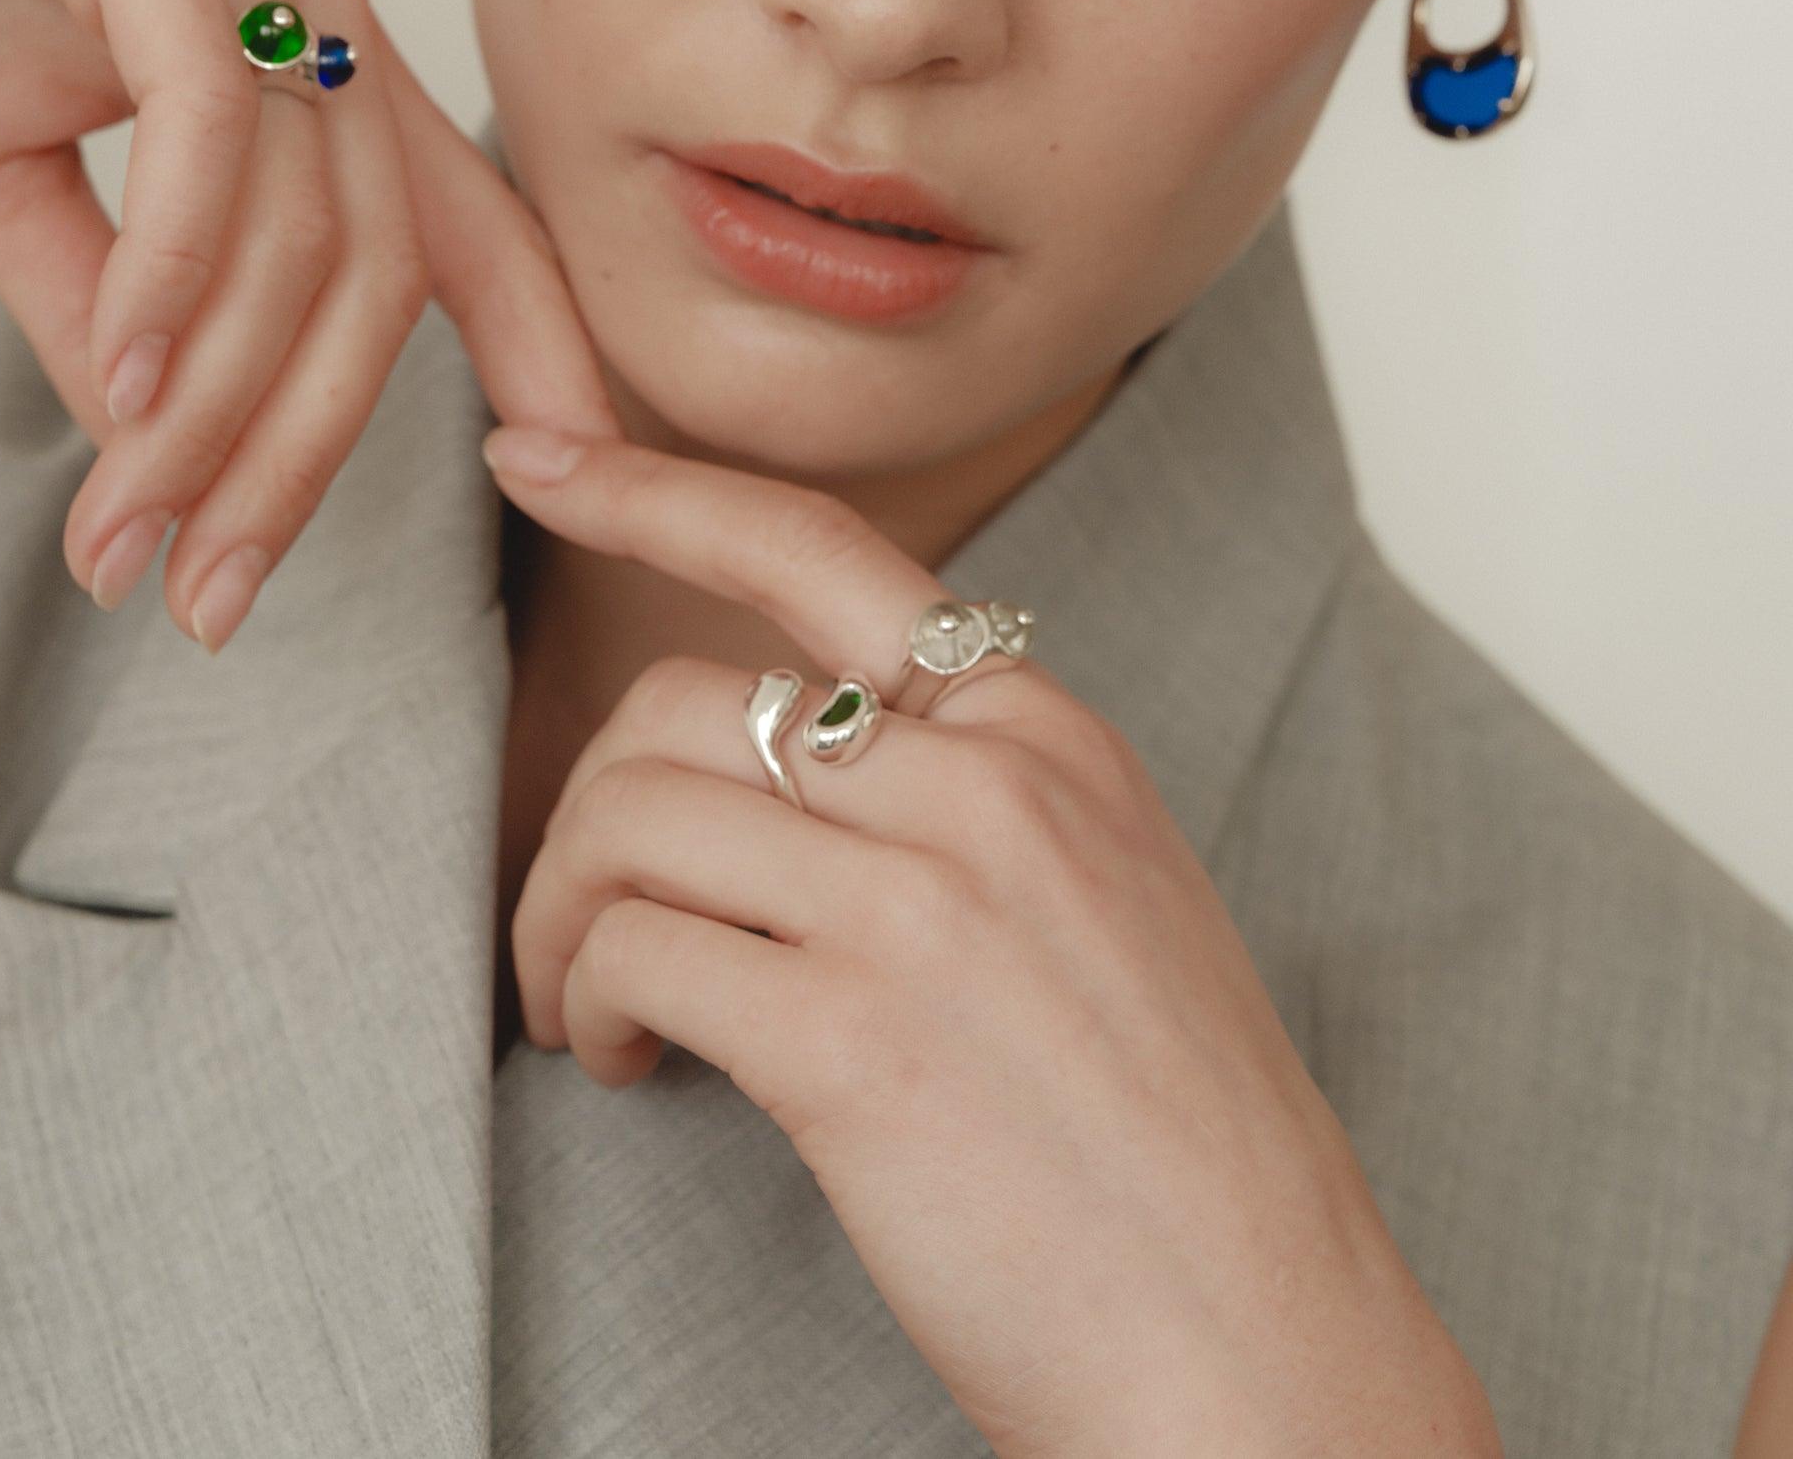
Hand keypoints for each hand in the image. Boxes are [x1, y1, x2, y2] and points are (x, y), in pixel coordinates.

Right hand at [0, 0, 617, 648]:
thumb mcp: (3, 176)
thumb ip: (110, 306)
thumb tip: (168, 451)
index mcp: (310, 33)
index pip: (462, 217)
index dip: (540, 343)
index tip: (561, 473)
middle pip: (382, 265)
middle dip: (302, 455)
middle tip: (209, 594)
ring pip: (300, 224)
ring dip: (215, 409)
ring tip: (127, 531)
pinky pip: (210, 128)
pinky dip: (172, 277)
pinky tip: (124, 386)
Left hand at [485, 427, 1503, 1458]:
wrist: (1261, 1340)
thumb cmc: (1170, 1143)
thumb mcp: (1101, 893)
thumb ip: (964, 797)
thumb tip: (778, 772)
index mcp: (1047, 734)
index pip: (816, 549)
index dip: (651, 488)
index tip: (535, 454)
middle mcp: (985, 784)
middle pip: (678, 703)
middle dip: (583, 803)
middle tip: (580, 915)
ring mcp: (920, 906)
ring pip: (628, 816)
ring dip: (559, 913)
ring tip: (589, 1006)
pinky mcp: (852, 1041)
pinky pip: (632, 947)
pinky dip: (589, 1000)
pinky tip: (626, 1060)